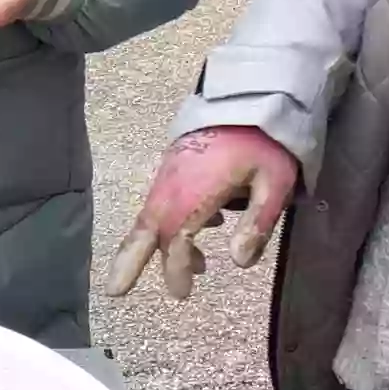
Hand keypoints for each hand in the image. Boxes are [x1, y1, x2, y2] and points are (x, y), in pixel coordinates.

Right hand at [108, 125, 298, 301]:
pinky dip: (168, 224)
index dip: (176, 267)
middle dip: (129, 259)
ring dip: (156, 246)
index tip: (182, 293)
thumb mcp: (274, 182)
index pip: (176, 236)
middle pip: (146, 227)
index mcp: (195, 190)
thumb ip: (257, 223)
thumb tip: (238, 262)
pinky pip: (161, 201)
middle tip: (114, 291)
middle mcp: (173, 183)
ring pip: (151, 214)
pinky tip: (199, 232)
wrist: (250, 96)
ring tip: (188, 272)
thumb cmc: (264, 142)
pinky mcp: (174, 165)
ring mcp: (170, 172)